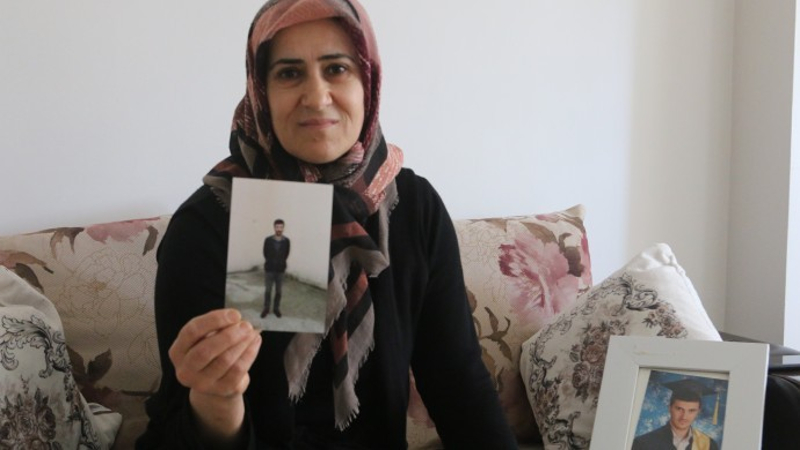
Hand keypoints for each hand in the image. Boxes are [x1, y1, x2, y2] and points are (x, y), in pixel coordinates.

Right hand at [169, 309, 261, 441]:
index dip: (214, 320)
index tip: (234, 314)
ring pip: (225, 360)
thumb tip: (237, 318)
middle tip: (246, 325)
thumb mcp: (206, 337)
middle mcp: (185, 370)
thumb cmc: (211, 351)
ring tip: (252, 332)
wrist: (216, 382)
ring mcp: (202, 383)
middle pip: (205, 351)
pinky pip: (238, 370)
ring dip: (242, 343)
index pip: (192, 332)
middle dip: (229, 335)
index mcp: (178, 351)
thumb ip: (216, 326)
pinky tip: (255, 342)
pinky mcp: (222, 390)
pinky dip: (250, 353)